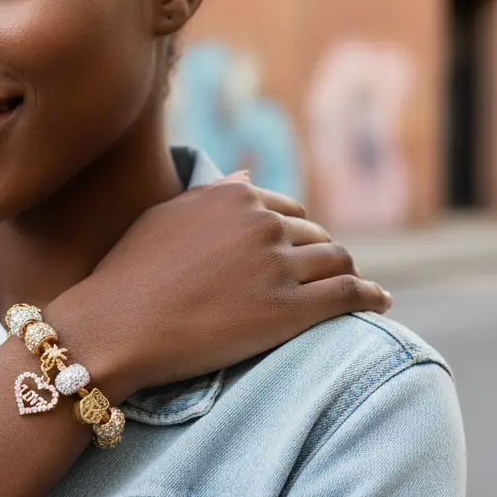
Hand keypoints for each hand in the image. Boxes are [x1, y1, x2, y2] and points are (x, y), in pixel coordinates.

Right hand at [48, 174, 389, 398]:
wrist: (117, 324)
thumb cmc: (130, 270)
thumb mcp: (168, 215)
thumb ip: (213, 192)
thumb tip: (247, 172)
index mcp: (235, 195)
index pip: (289, 209)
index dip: (297, 233)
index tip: (299, 253)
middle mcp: (261, 222)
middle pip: (316, 235)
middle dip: (320, 256)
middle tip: (322, 278)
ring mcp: (278, 265)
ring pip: (338, 261)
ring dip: (347, 274)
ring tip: (353, 289)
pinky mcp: (289, 311)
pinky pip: (349, 295)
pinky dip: (371, 296)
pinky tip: (380, 302)